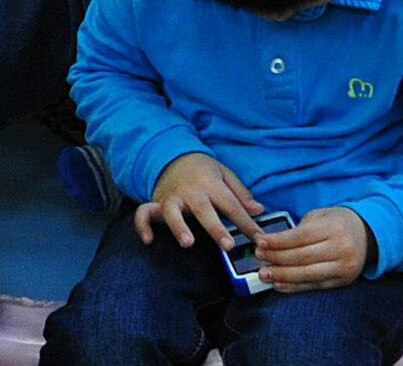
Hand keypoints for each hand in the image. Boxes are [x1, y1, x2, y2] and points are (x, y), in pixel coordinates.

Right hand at [135, 152, 263, 249]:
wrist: (174, 156)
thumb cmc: (204, 170)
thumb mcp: (225, 175)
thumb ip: (241, 194)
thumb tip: (259, 211)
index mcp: (211, 183)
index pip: (231, 205)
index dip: (247, 223)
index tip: (259, 239)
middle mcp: (191, 191)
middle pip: (203, 209)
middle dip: (216, 228)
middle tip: (228, 245)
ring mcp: (171, 197)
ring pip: (172, 211)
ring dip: (179, 227)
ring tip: (188, 243)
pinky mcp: (155, 203)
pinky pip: (144, 213)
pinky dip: (143, 226)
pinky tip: (149, 240)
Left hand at [256, 206, 372, 292]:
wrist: (368, 235)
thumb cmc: (338, 223)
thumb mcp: (322, 216)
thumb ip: (300, 228)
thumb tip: (272, 243)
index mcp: (334, 227)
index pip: (301, 237)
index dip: (278, 241)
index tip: (260, 242)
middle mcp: (341, 248)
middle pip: (302, 257)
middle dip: (276, 258)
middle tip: (258, 258)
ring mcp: (343, 267)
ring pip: (307, 274)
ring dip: (282, 275)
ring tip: (264, 274)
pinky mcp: (343, 281)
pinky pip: (314, 285)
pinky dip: (294, 286)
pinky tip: (279, 284)